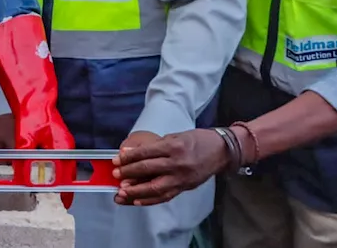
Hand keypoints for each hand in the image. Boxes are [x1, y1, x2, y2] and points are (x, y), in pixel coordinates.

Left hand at [112, 128, 230, 206]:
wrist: (221, 151)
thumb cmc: (197, 140)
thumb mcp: (175, 136)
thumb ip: (153, 146)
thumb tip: (130, 153)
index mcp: (173, 147)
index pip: (146, 153)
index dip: (129, 157)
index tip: (116, 160)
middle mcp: (177, 163)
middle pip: (148, 169)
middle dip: (128, 173)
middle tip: (115, 174)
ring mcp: (181, 178)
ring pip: (155, 187)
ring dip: (136, 191)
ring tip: (121, 193)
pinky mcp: (185, 187)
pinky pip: (165, 196)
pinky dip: (150, 200)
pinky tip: (137, 201)